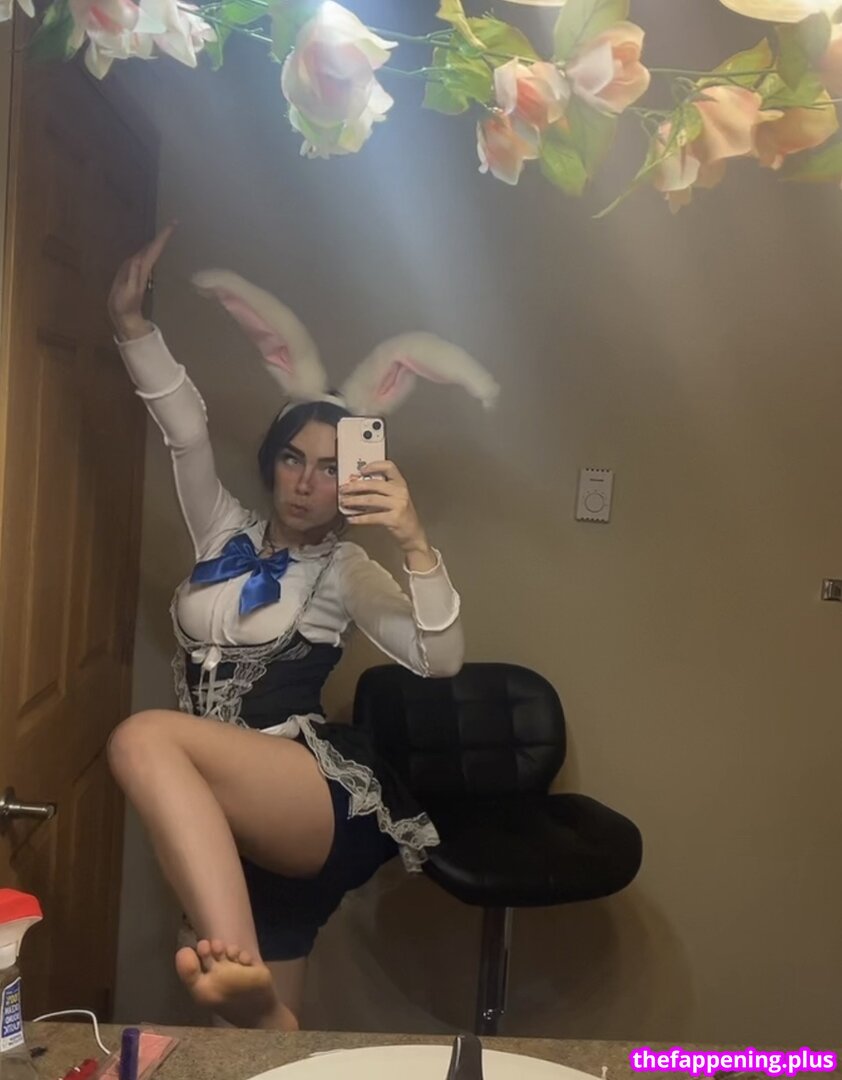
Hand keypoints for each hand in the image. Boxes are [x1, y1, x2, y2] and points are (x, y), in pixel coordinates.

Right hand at [108, 221, 176, 339]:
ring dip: (156, 241)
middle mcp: (143, 268)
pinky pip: (141, 257)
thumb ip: (131, 275)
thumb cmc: (125, 305)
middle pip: (154, 248)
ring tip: (164, 231)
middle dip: (163, 236)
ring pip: (148, 252)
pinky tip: (147, 246)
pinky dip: (145, 249)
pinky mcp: (133, 273)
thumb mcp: (126, 290)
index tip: (173, 225)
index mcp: (143, 269)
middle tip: (173, 223)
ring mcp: (139, 271)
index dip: (163, 237)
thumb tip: (137, 259)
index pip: (154, 249)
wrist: (125, 316)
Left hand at [339, 461, 431, 555]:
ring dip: (354, 500)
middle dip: (355, 486)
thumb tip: (355, 483)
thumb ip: (378, 489)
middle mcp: (400, 492)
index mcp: (400, 483)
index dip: (374, 466)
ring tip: (344, 502)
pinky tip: (351, 519)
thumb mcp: (394, 497)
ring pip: (371, 499)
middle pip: (374, 484)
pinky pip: (372, 517)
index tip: (360, 470)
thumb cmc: (401, 514)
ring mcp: (398, 505)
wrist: (413, 533)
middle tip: (343, 488)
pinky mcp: (394, 518)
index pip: (389, 467)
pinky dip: (359, 518)